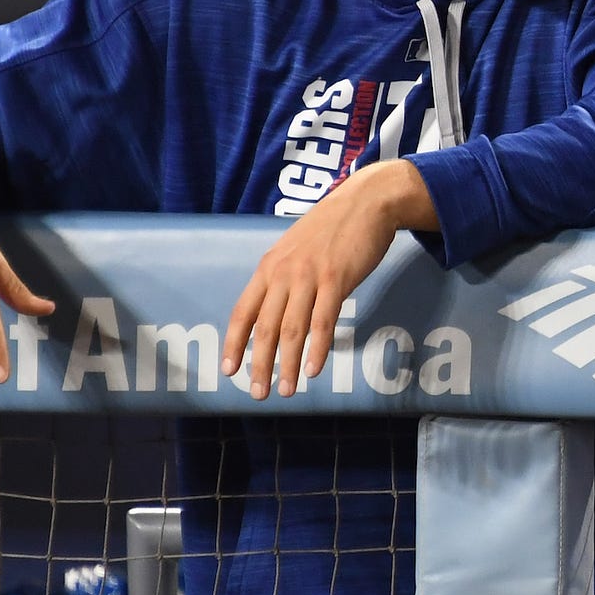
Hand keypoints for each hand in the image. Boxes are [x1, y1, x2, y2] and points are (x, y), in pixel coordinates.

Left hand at [223, 161, 424, 398]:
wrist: (366, 201)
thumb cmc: (333, 226)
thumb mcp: (296, 248)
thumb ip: (284, 275)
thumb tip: (276, 306)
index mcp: (269, 267)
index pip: (243, 312)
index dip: (234, 344)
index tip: (229, 371)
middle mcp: (284, 273)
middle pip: (265, 327)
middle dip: (259, 364)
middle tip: (257, 393)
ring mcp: (309, 276)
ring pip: (292, 329)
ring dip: (287, 364)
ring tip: (286, 389)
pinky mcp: (336, 279)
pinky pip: (323, 320)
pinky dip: (317, 348)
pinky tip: (313, 369)